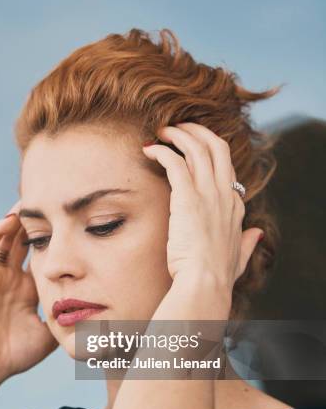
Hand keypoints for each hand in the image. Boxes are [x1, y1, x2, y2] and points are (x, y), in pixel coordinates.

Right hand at [0, 199, 58, 382]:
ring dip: (14, 221)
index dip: (51, 240)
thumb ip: (66, 318)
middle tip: (49, 203)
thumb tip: (92, 311)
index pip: (40, 256)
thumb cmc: (17, 353)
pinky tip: (9, 220)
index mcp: (26, 289)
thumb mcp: (51, 331)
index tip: (69, 224)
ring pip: (4, 239)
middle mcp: (11, 278)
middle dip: (33, 224)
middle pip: (22, 242)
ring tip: (28, 202)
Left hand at [142, 122, 262, 293]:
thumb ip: (248, 244)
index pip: (226, 168)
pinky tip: (150, 150)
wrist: (205, 281)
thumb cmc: (217, 275)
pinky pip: (176, 162)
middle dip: (198, 131)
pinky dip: (162, 151)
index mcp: (235, 206)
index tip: (192, 150)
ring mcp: (208, 193)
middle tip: (179, 127)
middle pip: (217, 146)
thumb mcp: (240, 257)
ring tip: (162, 132)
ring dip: (178, 134)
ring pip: (196, 148)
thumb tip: (258, 234)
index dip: (209, 154)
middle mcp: (224, 194)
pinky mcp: (188, 197)